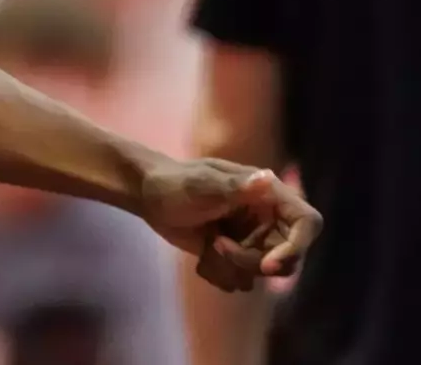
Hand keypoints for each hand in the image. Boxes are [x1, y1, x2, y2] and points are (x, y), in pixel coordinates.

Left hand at [138, 156, 319, 291]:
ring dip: (235, 267)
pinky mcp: (238, 254)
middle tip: (220, 246)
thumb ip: (234, 186)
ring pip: (264, 272)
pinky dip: (224, 274)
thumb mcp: (201, 185)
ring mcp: (255, 237)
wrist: (148, 196)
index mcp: (269, 194)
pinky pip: (244, 279)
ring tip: (211, 246)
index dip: (297, 248)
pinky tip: (206, 257)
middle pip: (288, 257)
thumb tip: (266, 178)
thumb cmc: (174, 183)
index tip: (269, 264)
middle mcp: (269, 217)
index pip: (308, 224)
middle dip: (254, 261)